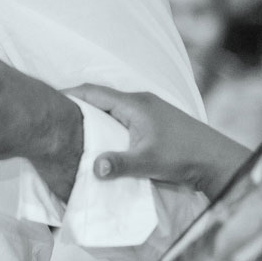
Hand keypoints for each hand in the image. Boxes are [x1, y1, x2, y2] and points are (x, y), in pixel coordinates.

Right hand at [68, 85, 248, 199]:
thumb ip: (120, 164)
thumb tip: (94, 168)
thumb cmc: (183, 156)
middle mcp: (139, 102)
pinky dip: (104, 123)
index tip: (45, 101)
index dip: (68, 95)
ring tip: (69, 129)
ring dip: (91, 115)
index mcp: (134, 104)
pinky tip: (97, 138)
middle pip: (99, 98)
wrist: (216, 160)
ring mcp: (147, 110)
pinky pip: (119, 116)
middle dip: (75, 105)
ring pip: (110, 108)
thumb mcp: (149, 162)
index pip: (93, 92)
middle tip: (51, 118)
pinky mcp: (152, 122)